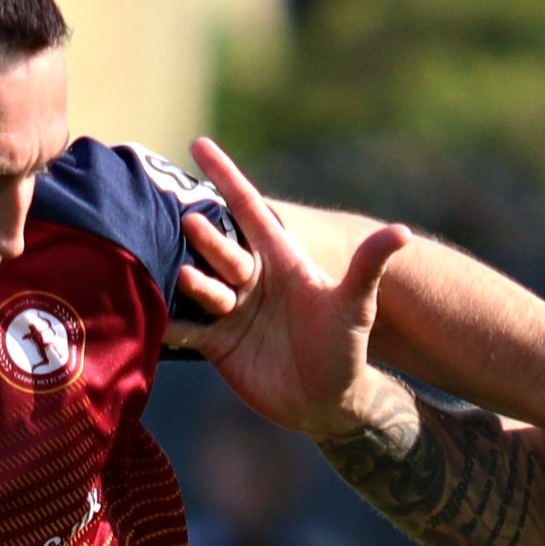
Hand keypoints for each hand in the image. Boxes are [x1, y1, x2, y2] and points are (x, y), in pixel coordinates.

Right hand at [175, 136, 414, 440]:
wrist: (327, 402)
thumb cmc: (345, 349)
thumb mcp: (356, 307)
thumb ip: (369, 268)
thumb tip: (402, 232)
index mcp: (279, 259)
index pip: (249, 209)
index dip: (226, 176)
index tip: (198, 143)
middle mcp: (251, 279)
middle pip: (222, 248)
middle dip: (206, 237)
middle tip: (193, 224)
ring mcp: (230, 309)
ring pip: (200, 286)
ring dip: (188, 279)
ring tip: (183, 275)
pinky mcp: (216, 342)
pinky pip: (186, 326)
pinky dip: (166, 320)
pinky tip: (143, 310)